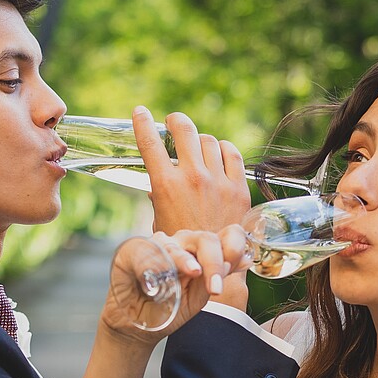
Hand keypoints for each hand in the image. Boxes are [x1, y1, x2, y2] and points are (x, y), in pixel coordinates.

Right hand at [100, 225, 251, 344]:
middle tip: (215, 289)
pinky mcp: (132, 250)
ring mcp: (159, 244)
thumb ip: (217, 277)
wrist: (139, 324)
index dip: (235, 246)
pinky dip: (150, 266)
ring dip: (185, 261)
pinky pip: (145, 252)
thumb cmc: (170, 308)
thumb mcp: (199, 296)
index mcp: (205, 250)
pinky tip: (153, 281)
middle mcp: (184, 242)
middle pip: (206, 239)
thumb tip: (245, 259)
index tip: (239, 266)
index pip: (228, 235)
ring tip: (192, 272)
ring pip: (176, 246)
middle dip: (214, 262)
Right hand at [134, 107, 249, 234]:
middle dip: (176, 121)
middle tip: (173, 123)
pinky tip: (219, 154)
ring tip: (197, 148)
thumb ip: (159, 197)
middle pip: (184, 129)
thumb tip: (158, 185)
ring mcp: (218, 181)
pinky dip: (224, 149)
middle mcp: (192, 178)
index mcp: (166, 185)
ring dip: (200, 140)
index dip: (142, 122)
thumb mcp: (160, 220)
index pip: (150, 143)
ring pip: (209, 140)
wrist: (213, 265)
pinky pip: (232, 154)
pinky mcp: (238, 187)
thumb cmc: (182, 245)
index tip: (139, 112)